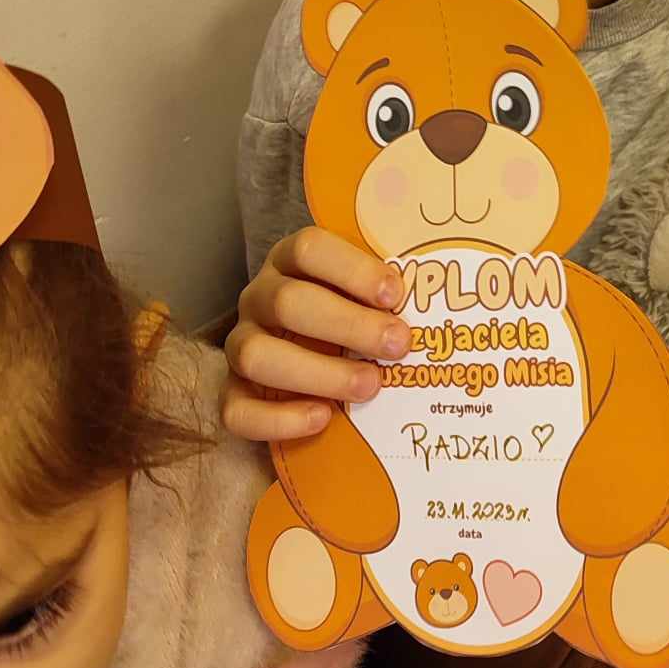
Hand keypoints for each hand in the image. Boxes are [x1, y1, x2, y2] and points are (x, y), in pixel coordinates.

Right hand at [222, 228, 407, 442]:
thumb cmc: (351, 319)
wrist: (312, 361)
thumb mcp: (366, 296)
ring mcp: (241, 344)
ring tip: (371, 385)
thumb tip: (436, 305)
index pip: (309, 249)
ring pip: (257, 355)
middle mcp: (260, 297)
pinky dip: (280, 418)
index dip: (353, 270)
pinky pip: (237, 410)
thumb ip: (384, 294)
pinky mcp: (232, 393)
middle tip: (399, 344)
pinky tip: (323, 417)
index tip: (396, 295)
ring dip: (319, 372)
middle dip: (349, 325)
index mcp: (290, 262)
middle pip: (288, 302)